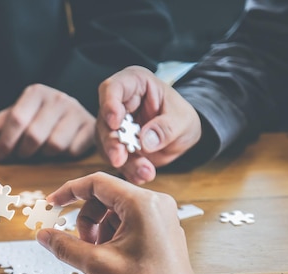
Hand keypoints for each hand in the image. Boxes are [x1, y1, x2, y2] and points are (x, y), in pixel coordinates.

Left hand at [0, 84, 94, 160]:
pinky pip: (72, 151)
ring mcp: (76, 112)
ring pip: (53, 145)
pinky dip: (62, 157)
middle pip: (34, 135)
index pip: (17, 119)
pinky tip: (59, 152)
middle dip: (22, 152)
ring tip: (40, 151)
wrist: (73, 116)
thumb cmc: (36, 120)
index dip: (5, 142)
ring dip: (43, 155)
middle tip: (20, 156)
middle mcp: (58, 98)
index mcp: (36, 92)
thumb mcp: (11, 120)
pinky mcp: (90, 128)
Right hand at [36, 172, 243, 273]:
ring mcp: (159, 216)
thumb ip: (65, 246)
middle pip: (104, 197)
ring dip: (98, 230)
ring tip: (100, 257)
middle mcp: (153, 203)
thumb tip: (44, 235)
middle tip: (82, 246)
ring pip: (113, 211)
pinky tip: (112, 259)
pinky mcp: (160, 230)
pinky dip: (111, 236)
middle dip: (86, 220)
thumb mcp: (97, 265)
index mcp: (141, 204)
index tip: (52, 204)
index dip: (68, 192)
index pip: (95, 183)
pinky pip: (127, 222)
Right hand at [97, 66, 201, 183]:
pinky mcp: (114, 146)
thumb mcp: (182, 120)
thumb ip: (165, 128)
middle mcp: (119, 104)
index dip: (110, 105)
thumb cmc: (181, 117)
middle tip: (120, 159)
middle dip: (112, 143)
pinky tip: (142, 175)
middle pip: (105, 121)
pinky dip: (128, 169)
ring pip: (107, 144)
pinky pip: (116, 159)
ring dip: (124, 161)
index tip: (115, 123)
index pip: (113, 88)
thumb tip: (145, 141)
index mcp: (134, 84)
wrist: (181, 135)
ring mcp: (114, 126)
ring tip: (144, 172)